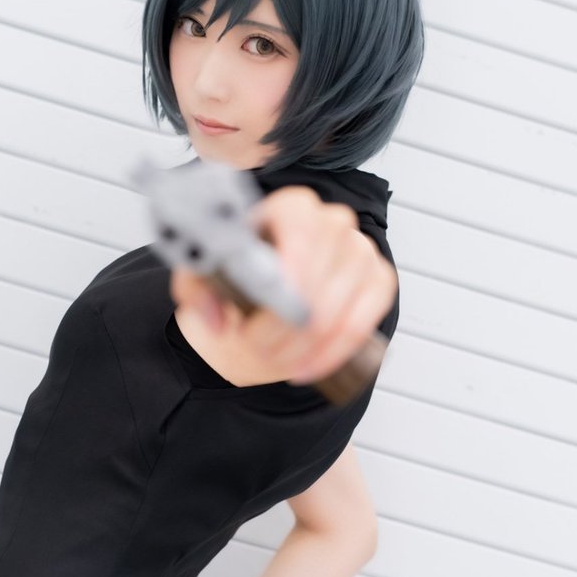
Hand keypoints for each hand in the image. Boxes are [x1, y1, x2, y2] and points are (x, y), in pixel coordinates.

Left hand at [169, 185, 397, 384]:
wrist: (269, 286)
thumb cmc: (241, 274)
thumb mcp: (205, 274)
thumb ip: (197, 290)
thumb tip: (214, 318)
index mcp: (292, 207)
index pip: (301, 235)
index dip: (284, 283)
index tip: (255, 321)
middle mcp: (333, 221)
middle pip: (317, 286)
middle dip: (281, 329)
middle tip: (254, 346)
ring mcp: (361, 251)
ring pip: (336, 314)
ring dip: (300, 349)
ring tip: (272, 359)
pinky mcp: (379, 280)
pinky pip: (361, 327)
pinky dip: (330, 355)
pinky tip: (305, 369)